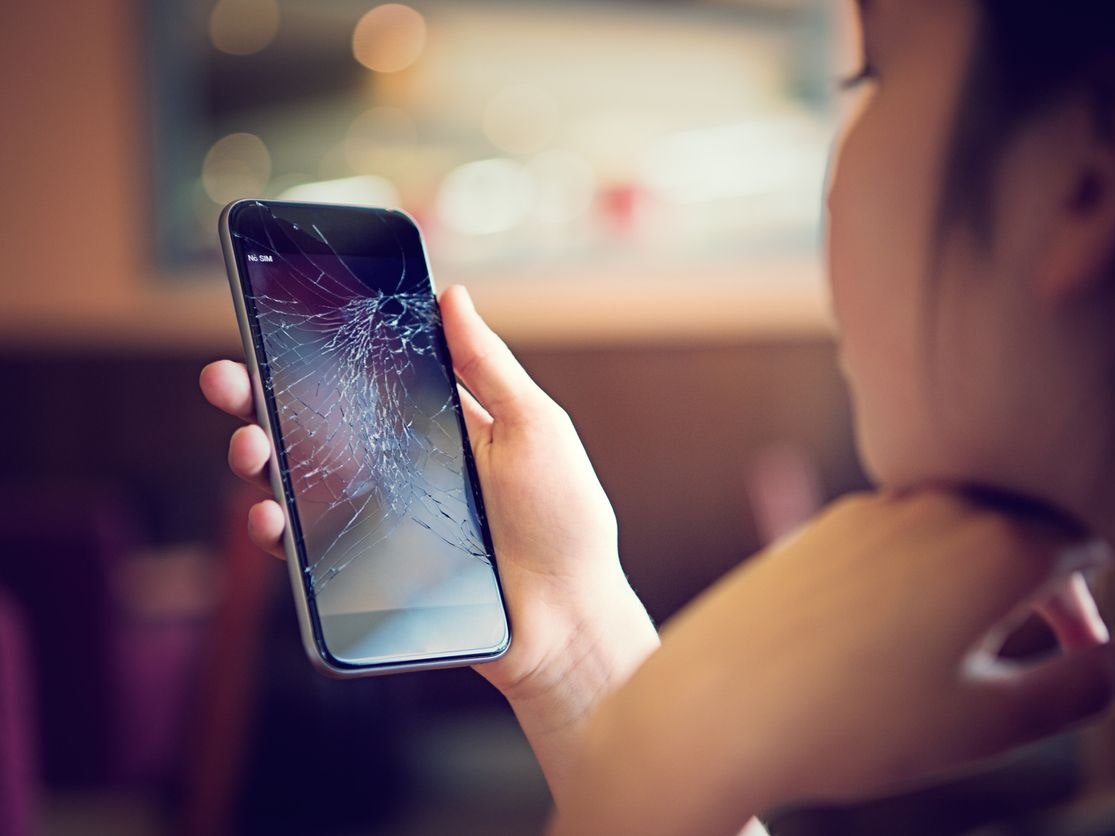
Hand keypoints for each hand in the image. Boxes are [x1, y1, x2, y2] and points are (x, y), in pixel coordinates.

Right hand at [199, 285, 658, 802]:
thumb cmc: (563, 518)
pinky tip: (269, 514)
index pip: (365, 377)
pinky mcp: (368, 569)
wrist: (567, 620)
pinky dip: (278, 527)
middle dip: (261, 397)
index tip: (273, 322)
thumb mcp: (534, 428)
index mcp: (437, 423)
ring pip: (300, 481)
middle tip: (225, 377)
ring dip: (259, 457)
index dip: (318, 351)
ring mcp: (380, 518)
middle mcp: (400, 466)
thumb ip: (488, 367)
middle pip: (315, 424)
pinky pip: (309, 547)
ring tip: (248, 445)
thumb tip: (450, 295)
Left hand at [551, 491, 1113, 835]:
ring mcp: (874, 508)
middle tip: (1016, 655)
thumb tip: (1111, 656)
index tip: (1076, 652)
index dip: (1086, 605)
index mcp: (999, 545)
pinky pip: (895, 539)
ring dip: (969, 577)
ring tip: (944, 651)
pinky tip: (882, 635)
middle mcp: (939, 506)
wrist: (718, 705)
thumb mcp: (991, 723)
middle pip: (1015, 528)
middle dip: (1034, 585)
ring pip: (952, 531)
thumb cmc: (858, 723)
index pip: (1081, 546)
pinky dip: (913, 573)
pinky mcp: (824, 524)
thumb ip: (1079, 684)